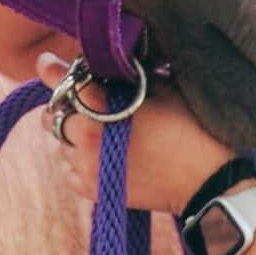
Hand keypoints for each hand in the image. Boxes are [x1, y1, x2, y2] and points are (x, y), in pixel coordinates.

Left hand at [39, 53, 237, 215]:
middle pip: (53, 118)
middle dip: (65, 105)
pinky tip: (105, 152)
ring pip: (62, 145)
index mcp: (101, 114)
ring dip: (74, 134)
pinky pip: (71, 171)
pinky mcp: (96, 193)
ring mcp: (89, 172)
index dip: (52, 71)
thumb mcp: (162, 89)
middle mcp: (87, 144)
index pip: (64, 86)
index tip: (47, 62)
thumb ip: (126, 77)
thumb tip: (106, 64)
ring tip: (102, 128)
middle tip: (85, 99)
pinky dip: (81, 159)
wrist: (208, 181)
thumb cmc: (191, 127)